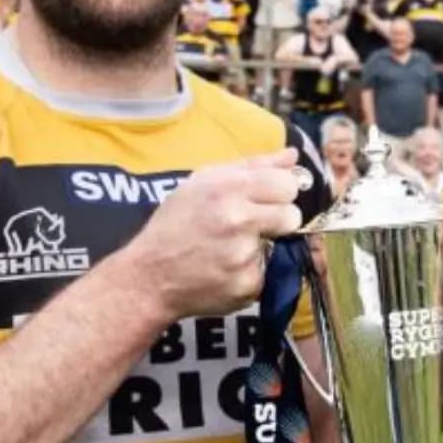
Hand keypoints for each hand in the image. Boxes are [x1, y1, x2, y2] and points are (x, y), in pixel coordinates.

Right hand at [128, 149, 305, 319]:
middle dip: (278, 219)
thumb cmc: (175, 223)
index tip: (268, 198)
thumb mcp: (203, 183)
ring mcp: (244, 256)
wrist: (149, 277)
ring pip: (280, 245)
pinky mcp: (247, 285)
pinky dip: (250, 271)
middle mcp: (238, 220)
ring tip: (232, 247)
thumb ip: (252, 166)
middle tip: (254, 225)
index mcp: (228, 189)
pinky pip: (266, 273)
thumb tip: (293, 156)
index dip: (280, 191)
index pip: (287, 184)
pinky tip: (226, 269)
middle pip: (292, 215)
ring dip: (263, 245)